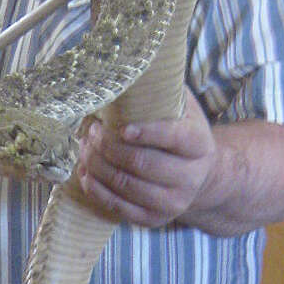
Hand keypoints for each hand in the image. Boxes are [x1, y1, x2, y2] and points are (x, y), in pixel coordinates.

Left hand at [74, 90, 216, 227]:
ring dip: (97, 165)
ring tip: (84, 147)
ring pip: (126, 186)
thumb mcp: (183, 108)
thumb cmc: (181, 132)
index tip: (120, 127)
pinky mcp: (154, 219)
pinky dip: (96, 189)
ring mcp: (173, 203)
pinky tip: (85, 172)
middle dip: (109, 147)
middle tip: (91, 131)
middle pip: (142, 164)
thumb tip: (131, 64)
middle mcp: (190, 177)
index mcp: (199, 145)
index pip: (173, 138)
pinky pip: (118, 207)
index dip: (146, 132)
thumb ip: (163, 89)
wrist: (199, 175)